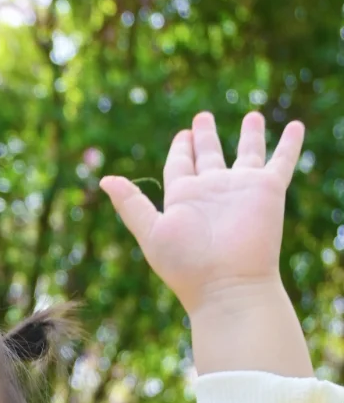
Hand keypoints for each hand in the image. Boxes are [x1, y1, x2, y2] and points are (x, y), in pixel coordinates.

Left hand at [99, 111, 304, 314]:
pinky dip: (290, 144)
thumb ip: (131, 204)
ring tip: (253, 115)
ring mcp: (240, 189)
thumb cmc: (186, 265)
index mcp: (183, 198)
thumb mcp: (151, 232)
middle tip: (202, 118)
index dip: (180, 149)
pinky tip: (297, 126)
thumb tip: (105, 179)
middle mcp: (212, 191)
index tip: (182, 134)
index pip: (179, 164)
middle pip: (209, 155)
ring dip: (250, 135)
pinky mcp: (268, 190)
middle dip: (205, 137)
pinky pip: (282, 161)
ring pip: (248, 153)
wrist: (227, 286)